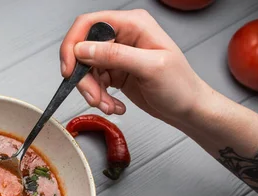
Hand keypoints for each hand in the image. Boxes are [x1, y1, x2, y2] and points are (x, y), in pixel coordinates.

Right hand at [60, 9, 207, 123]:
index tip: (69, 70)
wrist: (188, 108)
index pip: (89, 24)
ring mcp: (118, 55)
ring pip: (86, 70)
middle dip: (84, 78)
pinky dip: (100, 97)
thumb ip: (115, 56)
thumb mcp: (150, 68)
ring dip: (93, 92)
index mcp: (133, 24)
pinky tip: (114, 105)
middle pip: (84, 50)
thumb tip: (84, 49)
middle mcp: (123, 36)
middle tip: (93, 97)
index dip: (73, 45)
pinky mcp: (116, 72)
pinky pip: (95, 83)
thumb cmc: (181, 86)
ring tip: (108, 105)